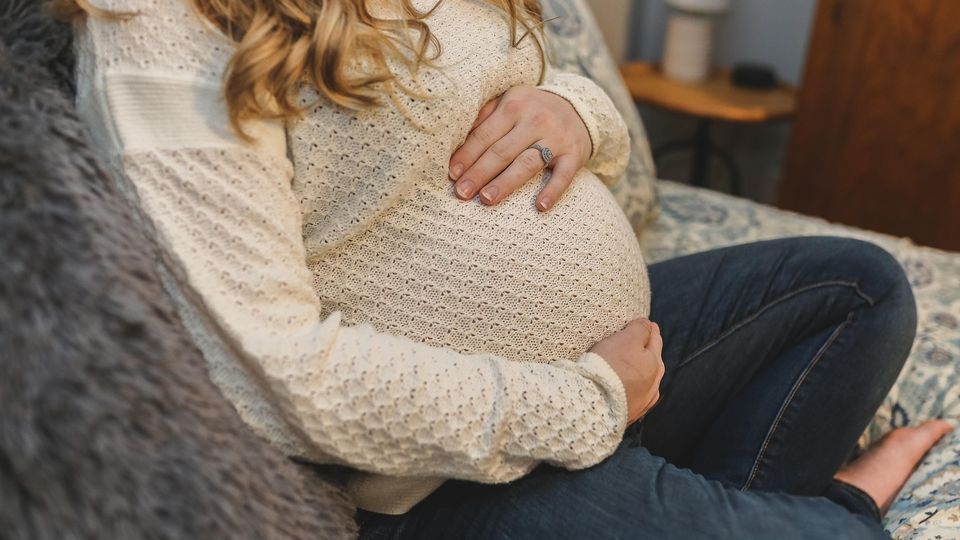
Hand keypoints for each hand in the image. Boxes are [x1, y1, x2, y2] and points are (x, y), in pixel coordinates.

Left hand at [448, 85, 591, 211]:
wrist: (579, 107)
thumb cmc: (532, 110)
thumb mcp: (509, 102)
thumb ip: (485, 117)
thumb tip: (455, 140)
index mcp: (513, 105)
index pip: (484, 134)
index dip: (467, 155)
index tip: (452, 174)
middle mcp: (535, 120)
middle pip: (502, 151)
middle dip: (479, 173)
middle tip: (462, 193)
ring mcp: (556, 138)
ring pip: (527, 163)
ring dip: (506, 182)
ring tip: (487, 199)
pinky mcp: (574, 154)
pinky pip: (563, 175)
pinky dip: (553, 191)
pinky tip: (540, 207)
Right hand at [590, 318, 664, 424]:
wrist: (594, 404)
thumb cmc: (610, 367)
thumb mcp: (626, 339)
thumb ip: (640, 329)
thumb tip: (648, 324)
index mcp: (655, 363)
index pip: (654, 339)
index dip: (647, 328)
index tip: (644, 323)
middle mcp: (654, 384)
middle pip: (652, 361)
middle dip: (646, 350)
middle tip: (637, 341)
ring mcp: (643, 401)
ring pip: (644, 380)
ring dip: (638, 371)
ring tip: (628, 365)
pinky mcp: (629, 413)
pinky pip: (632, 395)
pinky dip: (629, 387)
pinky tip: (624, 387)